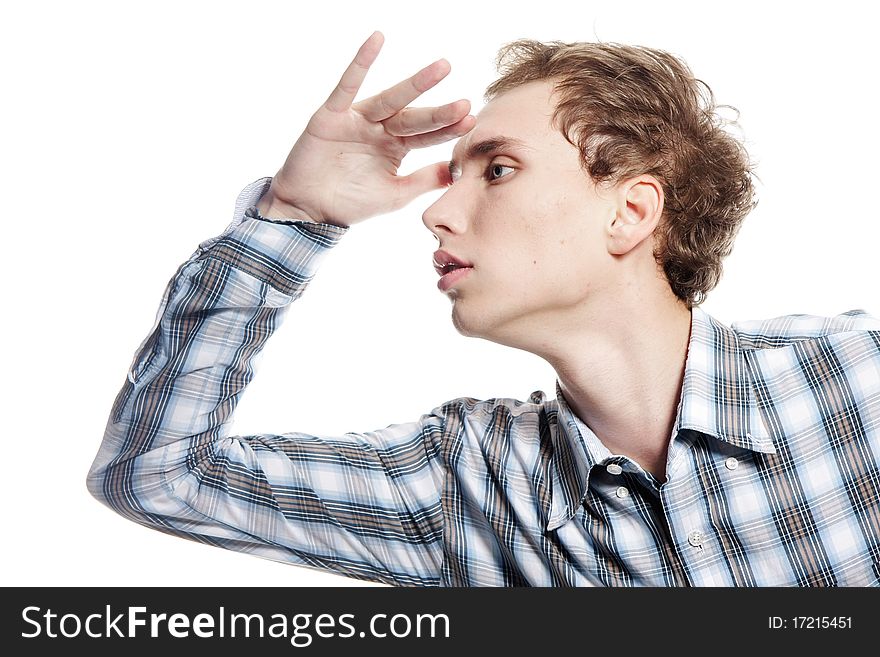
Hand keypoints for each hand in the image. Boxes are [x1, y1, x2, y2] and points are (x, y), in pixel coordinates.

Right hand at [256, 31, 474, 226]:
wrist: (309, 210)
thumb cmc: (350, 203)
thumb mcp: (394, 195)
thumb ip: (422, 181)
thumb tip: (456, 172)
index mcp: (396, 147)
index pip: (427, 136)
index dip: (447, 129)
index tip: (471, 121)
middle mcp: (380, 130)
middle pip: (415, 118)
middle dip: (439, 111)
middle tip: (465, 102)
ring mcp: (358, 120)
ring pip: (391, 100)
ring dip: (416, 84)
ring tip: (443, 69)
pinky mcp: (332, 115)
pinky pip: (347, 84)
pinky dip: (361, 62)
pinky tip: (377, 39)